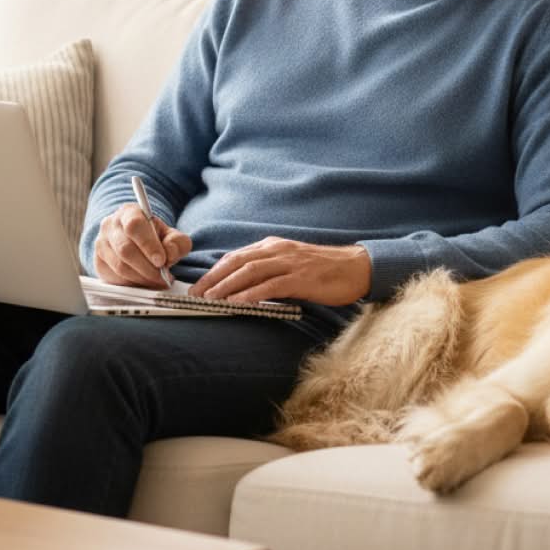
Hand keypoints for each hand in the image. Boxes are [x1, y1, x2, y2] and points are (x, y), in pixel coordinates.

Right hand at [94, 203, 191, 287]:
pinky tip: (144, 282)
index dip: (148, 244)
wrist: (138, 242)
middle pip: (125, 249)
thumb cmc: (155, 237)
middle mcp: (111, 225)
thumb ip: (177, 242)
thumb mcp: (172, 236)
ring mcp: (101, 243)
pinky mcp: (99, 262)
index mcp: (129, 212)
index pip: (134, 225)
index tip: (161, 260)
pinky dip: (132, 283)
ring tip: (157, 281)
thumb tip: (169, 253)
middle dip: (147, 267)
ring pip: (120, 265)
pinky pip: (114, 277)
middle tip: (163, 277)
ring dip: (141, 278)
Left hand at [188, 237, 371, 305]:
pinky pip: (270, 285)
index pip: (236, 256)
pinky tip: (237, 303)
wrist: (356, 267)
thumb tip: (243, 286)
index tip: (198, 286)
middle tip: (194, 295)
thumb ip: (269, 270)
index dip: (214, 271)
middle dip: (212, 279)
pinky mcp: (300, 278)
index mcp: (272, 245)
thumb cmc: (324, 269)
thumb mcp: (290, 264)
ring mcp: (288, 262)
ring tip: (209, 299)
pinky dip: (250, 294)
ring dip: (226, 286)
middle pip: (236, 262)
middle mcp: (277, 250)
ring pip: (249, 272)